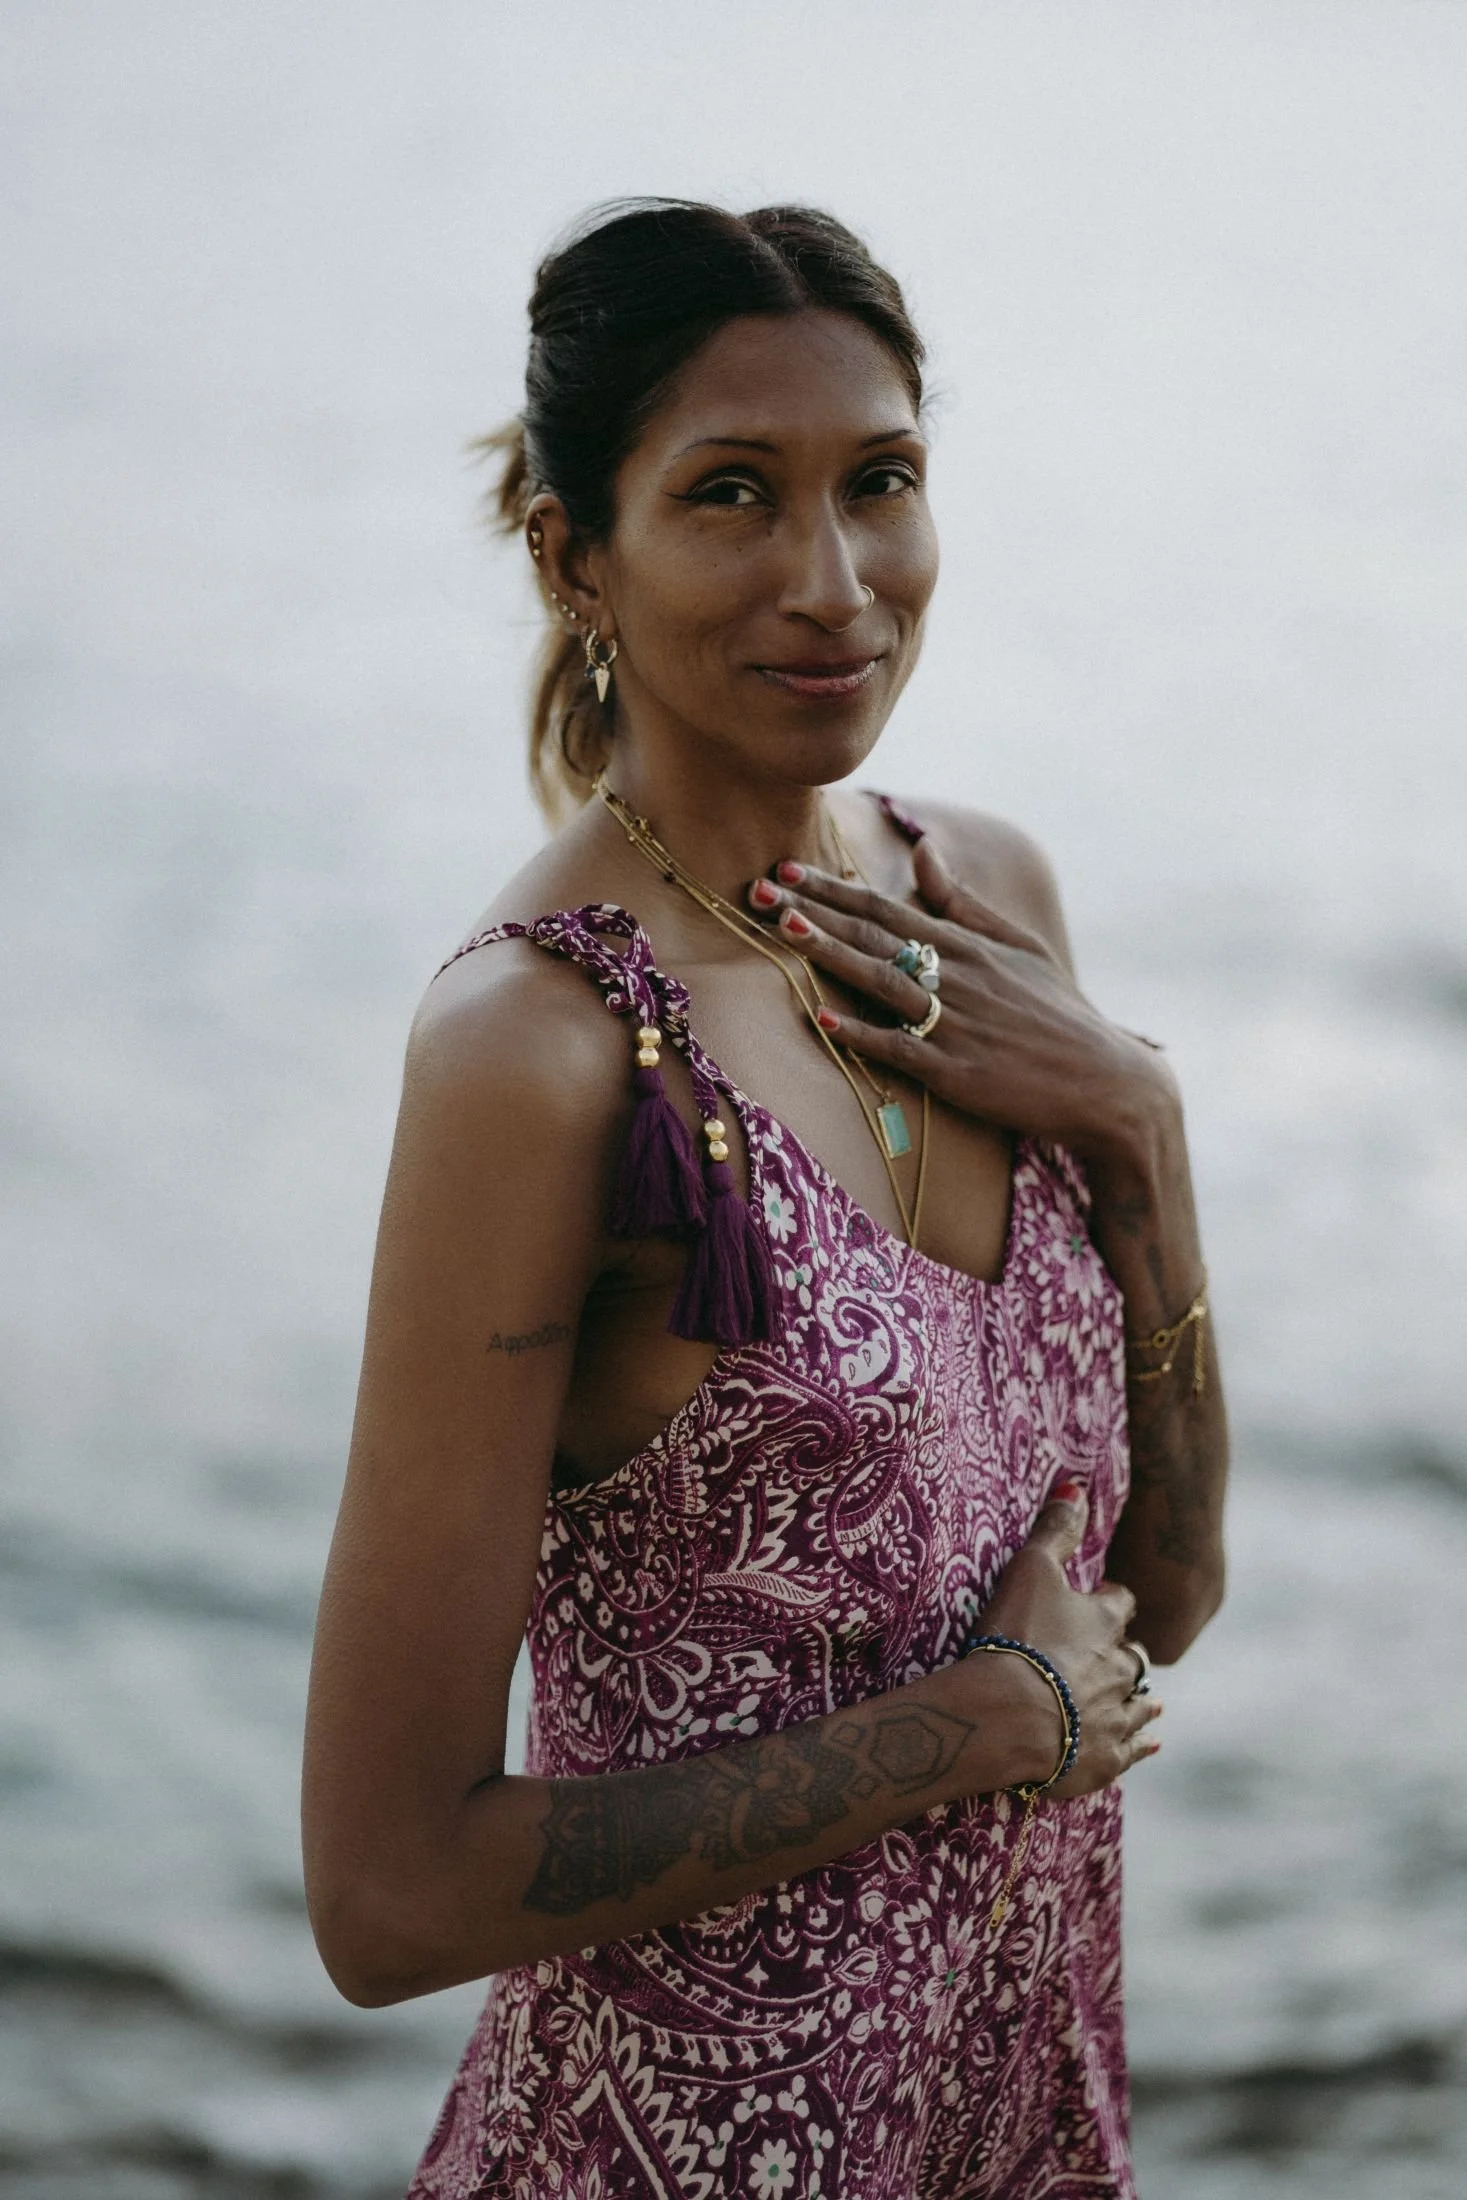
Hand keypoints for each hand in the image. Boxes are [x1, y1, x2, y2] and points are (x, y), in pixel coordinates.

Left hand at [747, 839, 1167, 1161]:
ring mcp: (957, 1024)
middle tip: (761, 890)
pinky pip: (901, 1049)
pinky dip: (864, 1033)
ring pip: (883, 982)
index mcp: (969, 946)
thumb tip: (923, 849)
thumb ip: (965, 902)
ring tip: (786, 932)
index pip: (889, 909)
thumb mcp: (1020, 947)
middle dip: (815, 912)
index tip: (789, 870)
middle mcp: (959, 978)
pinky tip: (825, 1019)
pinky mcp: (958, 1072)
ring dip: (832, 955)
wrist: (1104, 1083)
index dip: (834, 889)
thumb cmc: (1057, 1014)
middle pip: (876, 937)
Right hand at [976, 1481, 1161, 1797]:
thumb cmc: (1017, 1636)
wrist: (1009, 1714)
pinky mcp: (1105, 1757)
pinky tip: (1151, 1742)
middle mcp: (1119, 1668)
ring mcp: (1115, 1715)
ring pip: (1140, 1703)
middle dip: (1126, 1653)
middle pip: (1132, 1656)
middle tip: (1118, 1656)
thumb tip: (1076, 1486)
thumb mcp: (1030, 1569)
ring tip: (1150, 1699)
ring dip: (1141, 1698)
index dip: (1111, 1600)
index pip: (1120, 1603)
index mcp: (1104, 1622)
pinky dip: (1142, 1743)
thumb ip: (1055, 1529)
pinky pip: (1134, 1749)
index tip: (1105, 1599)